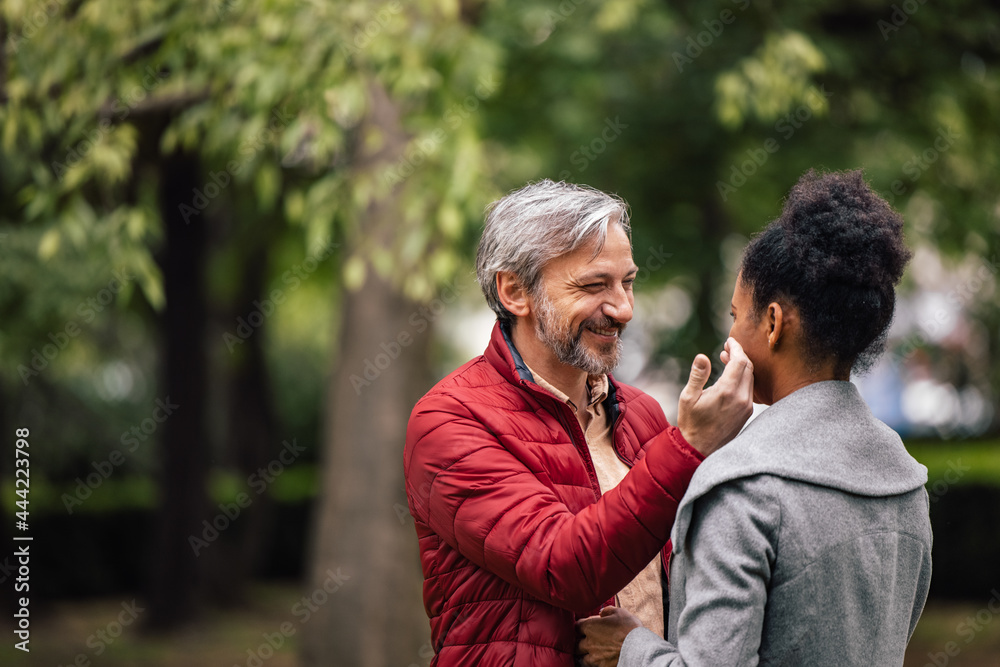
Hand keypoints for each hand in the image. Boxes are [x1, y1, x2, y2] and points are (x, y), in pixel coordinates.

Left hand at [576, 606, 642, 666]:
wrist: (639, 648)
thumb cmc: (629, 628)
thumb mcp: (619, 612)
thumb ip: (607, 611)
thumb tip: (601, 613)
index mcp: (590, 626)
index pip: (576, 626)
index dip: (580, 626)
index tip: (584, 626)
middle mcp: (589, 642)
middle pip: (575, 644)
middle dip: (579, 642)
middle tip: (584, 641)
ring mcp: (594, 656)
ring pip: (581, 658)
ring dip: (583, 655)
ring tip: (588, 653)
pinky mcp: (601, 666)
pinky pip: (590, 666)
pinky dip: (592, 663)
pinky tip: (597, 660)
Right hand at [677, 337, 753, 455]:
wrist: (699, 448)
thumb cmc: (691, 422)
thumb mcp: (688, 397)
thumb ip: (698, 375)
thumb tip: (702, 356)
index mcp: (726, 391)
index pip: (740, 361)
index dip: (736, 348)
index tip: (728, 341)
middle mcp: (741, 398)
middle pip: (748, 367)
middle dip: (739, 354)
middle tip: (727, 348)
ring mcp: (746, 406)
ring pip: (751, 378)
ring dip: (742, 366)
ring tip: (726, 359)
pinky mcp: (747, 413)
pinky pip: (749, 389)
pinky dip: (743, 378)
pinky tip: (731, 377)